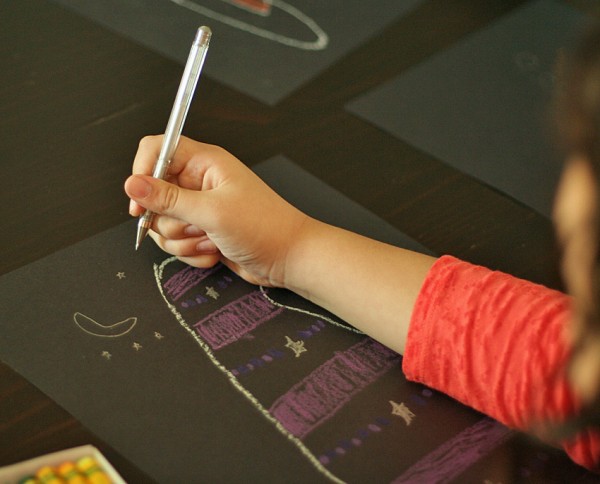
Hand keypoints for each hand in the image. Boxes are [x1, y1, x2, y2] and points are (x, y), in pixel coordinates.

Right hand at [124, 135, 309, 286]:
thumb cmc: (263, 227)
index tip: (140, 203)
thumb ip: (168, 199)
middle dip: (170, 221)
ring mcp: (200, 208)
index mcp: (204, 163)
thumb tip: (132, 185)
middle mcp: (199, 182)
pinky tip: (214, 251)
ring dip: (183, 241)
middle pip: (154, 195)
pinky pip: (176, 243)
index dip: (142, 173)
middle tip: (197, 226)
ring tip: (210, 240)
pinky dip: (192, 252)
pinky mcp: (202, 231)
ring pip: (163, 224)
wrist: (288, 259)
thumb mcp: (212, 212)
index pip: (156, 150)